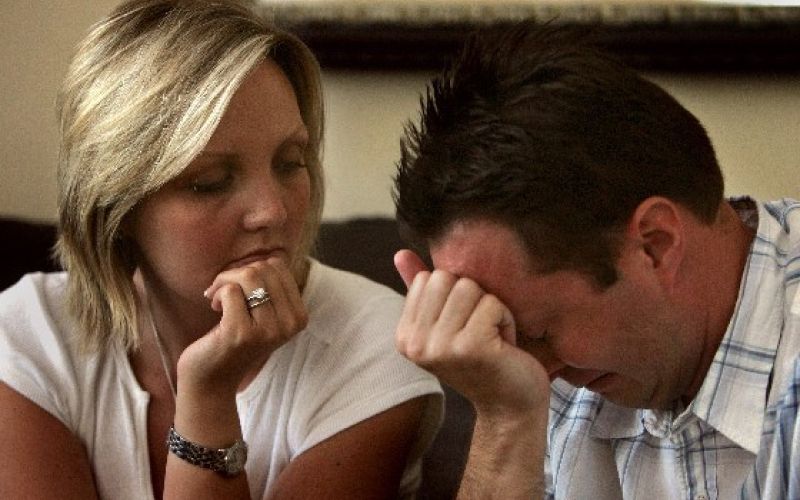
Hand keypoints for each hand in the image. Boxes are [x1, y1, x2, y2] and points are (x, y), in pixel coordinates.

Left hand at [177, 256, 307, 398]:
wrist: (212, 379)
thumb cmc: (234, 339)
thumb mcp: (263, 313)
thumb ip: (272, 287)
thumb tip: (273, 257)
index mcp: (298, 316)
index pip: (278, 265)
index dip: (253, 269)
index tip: (240, 288)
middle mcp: (289, 324)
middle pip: (263, 267)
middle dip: (236, 273)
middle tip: (224, 292)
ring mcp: (268, 330)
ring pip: (248, 275)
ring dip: (225, 281)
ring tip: (218, 297)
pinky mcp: (242, 333)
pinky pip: (230, 291)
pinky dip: (217, 294)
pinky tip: (215, 309)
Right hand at [394, 250, 549, 416]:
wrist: (511, 406)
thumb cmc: (483, 359)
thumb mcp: (449, 322)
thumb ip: (423, 290)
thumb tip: (400, 253)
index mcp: (405, 336)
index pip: (427, 278)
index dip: (455, 294)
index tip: (464, 326)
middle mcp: (416, 344)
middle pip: (446, 278)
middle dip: (473, 297)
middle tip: (480, 331)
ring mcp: (440, 347)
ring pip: (469, 287)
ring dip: (491, 308)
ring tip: (492, 337)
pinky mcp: (470, 348)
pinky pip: (492, 303)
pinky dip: (506, 320)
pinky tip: (503, 345)